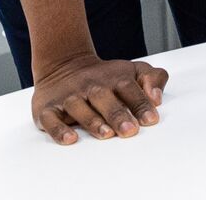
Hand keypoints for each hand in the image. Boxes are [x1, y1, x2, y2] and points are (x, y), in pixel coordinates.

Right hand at [28, 52, 167, 144]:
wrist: (63, 65)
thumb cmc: (106, 77)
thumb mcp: (133, 70)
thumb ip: (153, 78)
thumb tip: (157, 97)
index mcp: (115, 78)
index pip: (130, 89)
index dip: (141, 104)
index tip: (151, 119)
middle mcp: (91, 87)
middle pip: (105, 99)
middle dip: (118, 115)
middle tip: (130, 130)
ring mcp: (69, 97)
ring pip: (79, 108)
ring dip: (92, 122)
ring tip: (106, 134)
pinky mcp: (47, 109)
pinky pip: (51, 119)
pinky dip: (59, 130)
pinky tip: (70, 139)